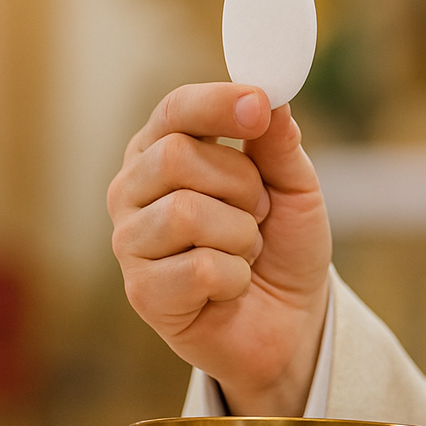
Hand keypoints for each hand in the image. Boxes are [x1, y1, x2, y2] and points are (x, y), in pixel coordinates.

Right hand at [106, 83, 330, 415]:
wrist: (288, 325)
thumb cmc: (280, 249)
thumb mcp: (294, 188)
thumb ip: (278, 145)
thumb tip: (270, 100)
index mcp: (161, 151)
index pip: (174, 110)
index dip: (216, 103)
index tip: (259, 105)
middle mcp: (133, 190)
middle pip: (175, 155)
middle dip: (239, 185)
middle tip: (258, 212)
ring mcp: (130, 242)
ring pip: (187, 212)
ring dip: (240, 235)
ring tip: (244, 252)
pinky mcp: (142, 292)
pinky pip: (200, 267)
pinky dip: (236, 277)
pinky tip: (230, 287)